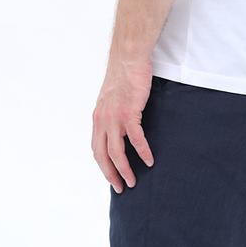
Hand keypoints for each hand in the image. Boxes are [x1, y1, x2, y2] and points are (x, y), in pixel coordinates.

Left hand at [91, 56, 154, 193]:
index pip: (96, 149)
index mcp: (97, 118)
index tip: (111, 177)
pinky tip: (149, 160)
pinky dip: (142, 152)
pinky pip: (136, 138)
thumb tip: (118, 128)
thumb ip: (111, 114)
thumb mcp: (110, 98)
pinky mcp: (130, 112)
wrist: (128, 58)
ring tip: (133, 180)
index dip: (103, 166)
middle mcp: (102, 120)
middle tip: (120, 187)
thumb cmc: (124, 75)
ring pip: (117, 152)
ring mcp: (115, 117)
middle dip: (111, 175)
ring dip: (124, 169)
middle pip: (103, 156)